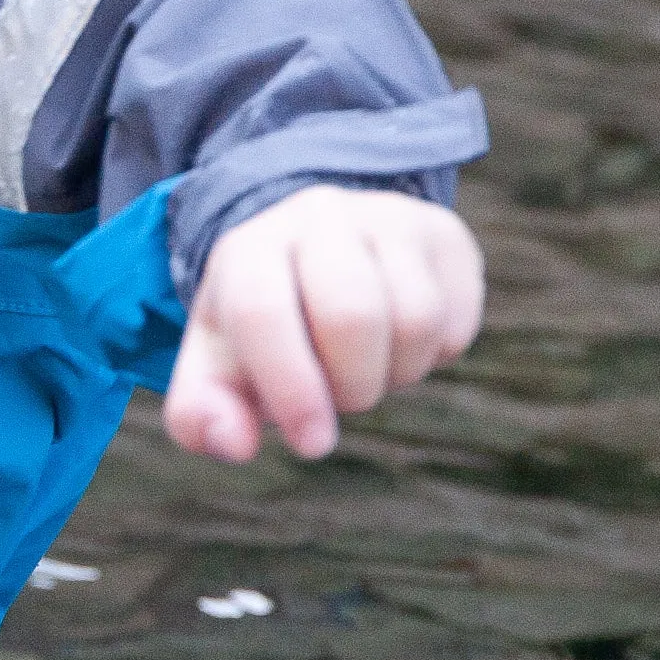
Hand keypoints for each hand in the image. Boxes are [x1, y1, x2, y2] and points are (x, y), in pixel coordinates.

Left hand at [162, 188, 480, 463]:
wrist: (318, 258)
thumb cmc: (264, 330)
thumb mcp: (217, 368)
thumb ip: (203, 415)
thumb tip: (234, 443)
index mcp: (249, 249)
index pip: (263, 310)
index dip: (290, 386)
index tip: (311, 441)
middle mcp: (317, 217)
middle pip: (351, 313)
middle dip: (351, 386)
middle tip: (340, 398)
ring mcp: (387, 217)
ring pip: (415, 319)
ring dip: (397, 374)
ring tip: (368, 366)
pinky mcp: (444, 234)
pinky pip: (456, 319)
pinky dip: (434, 356)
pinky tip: (401, 342)